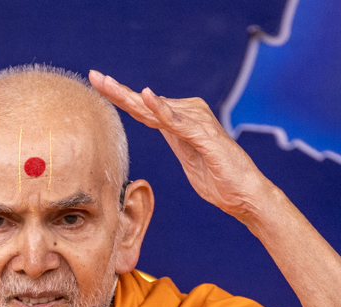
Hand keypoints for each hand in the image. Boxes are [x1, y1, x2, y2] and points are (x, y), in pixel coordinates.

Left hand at [90, 70, 272, 221]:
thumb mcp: (189, 159)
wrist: (246, 196)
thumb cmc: (220, 181)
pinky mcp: (205, 137)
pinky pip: (179, 122)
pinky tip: (147, 97)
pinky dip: (162, 109)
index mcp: (181, 124)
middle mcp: (189, 117)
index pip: (145, 108)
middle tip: (94, 75)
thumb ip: (176, 141)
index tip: (97, 83)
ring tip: (108, 84)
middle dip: (118, 90)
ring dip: (132, 97)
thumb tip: (160, 127)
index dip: (121, 97)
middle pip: (147, 103)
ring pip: (158, 108)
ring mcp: (198, 125)